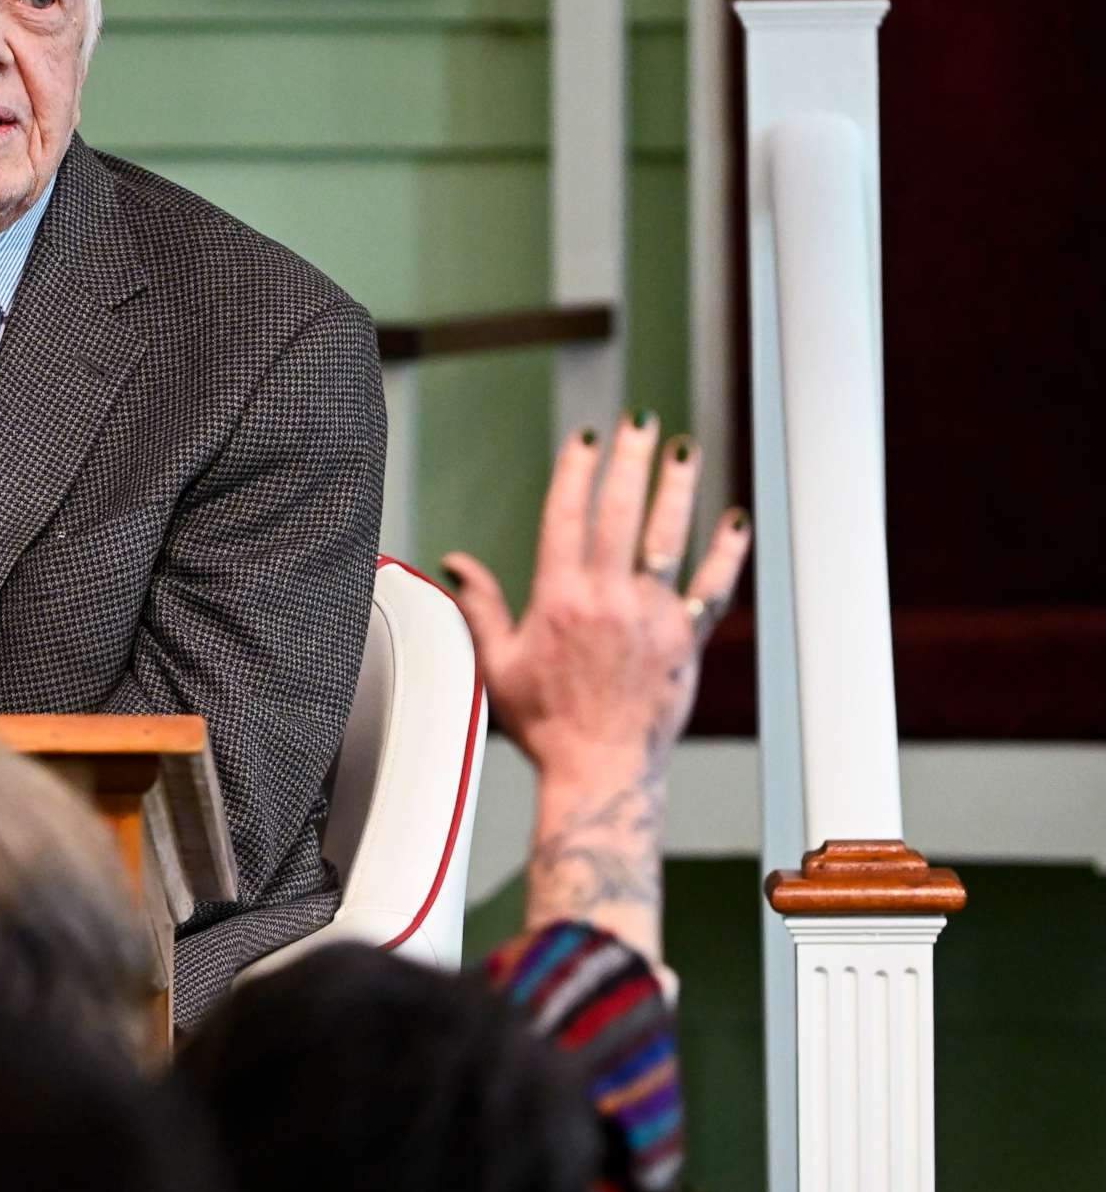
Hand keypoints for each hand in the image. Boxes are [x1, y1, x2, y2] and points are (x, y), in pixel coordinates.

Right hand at [442, 418, 750, 788]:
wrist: (599, 769)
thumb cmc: (545, 724)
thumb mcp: (497, 663)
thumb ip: (479, 607)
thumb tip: (456, 564)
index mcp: (559, 599)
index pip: (566, 517)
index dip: (575, 472)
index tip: (585, 439)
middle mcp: (608, 599)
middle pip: (620, 512)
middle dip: (629, 460)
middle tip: (637, 422)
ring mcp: (652, 616)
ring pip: (668, 538)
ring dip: (676, 489)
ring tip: (683, 450)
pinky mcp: (686, 640)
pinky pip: (711, 588)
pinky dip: (726, 553)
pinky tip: (735, 519)